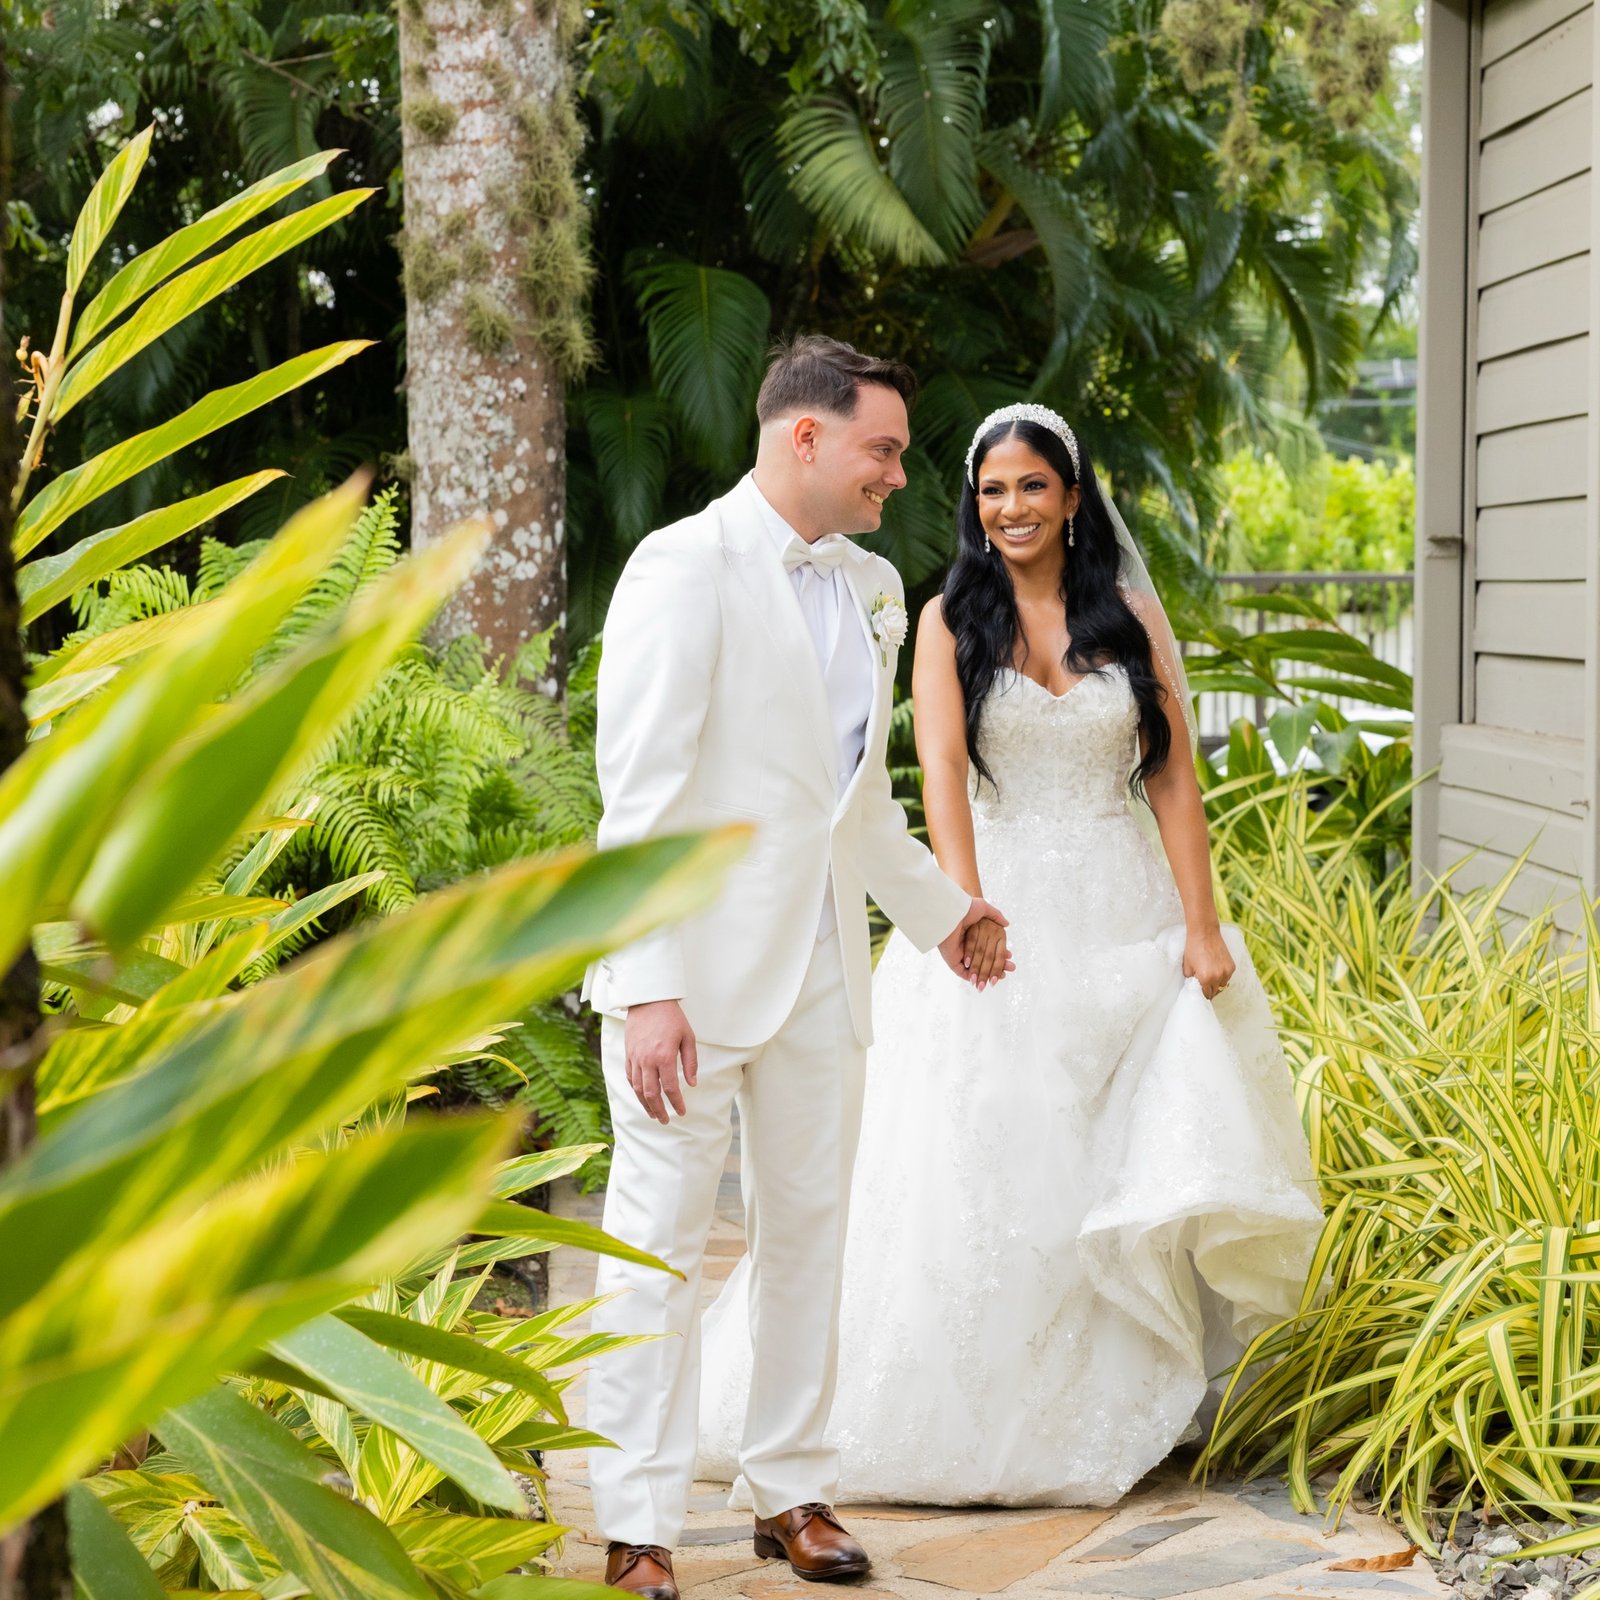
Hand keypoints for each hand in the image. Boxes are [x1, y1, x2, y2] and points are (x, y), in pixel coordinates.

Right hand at [623, 999, 698, 1123]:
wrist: (648, 1000)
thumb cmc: (672, 1017)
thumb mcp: (687, 1037)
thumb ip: (690, 1062)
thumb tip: (692, 1084)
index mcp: (664, 1057)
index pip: (670, 1088)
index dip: (676, 1103)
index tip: (681, 1112)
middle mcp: (647, 1060)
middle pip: (651, 1093)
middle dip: (659, 1110)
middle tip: (666, 1120)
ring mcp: (635, 1058)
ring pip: (637, 1089)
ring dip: (645, 1104)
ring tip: (653, 1114)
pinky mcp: (628, 1054)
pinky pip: (629, 1077)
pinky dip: (635, 1089)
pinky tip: (642, 1096)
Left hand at [937, 896, 1013, 984]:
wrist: (950, 912)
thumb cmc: (965, 908)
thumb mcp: (983, 908)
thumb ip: (996, 916)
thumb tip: (1007, 924)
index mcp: (973, 936)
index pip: (988, 948)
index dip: (1000, 954)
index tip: (1010, 958)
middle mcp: (966, 946)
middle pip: (984, 960)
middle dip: (998, 966)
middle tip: (1011, 969)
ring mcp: (959, 954)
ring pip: (976, 969)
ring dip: (989, 974)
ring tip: (1003, 976)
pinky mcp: (952, 960)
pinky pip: (963, 973)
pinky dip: (975, 977)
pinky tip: (988, 978)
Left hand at [1184, 925, 1234, 1000]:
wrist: (1204, 933)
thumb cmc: (1193, 948)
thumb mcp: (1187, 967)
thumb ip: (1190, 980)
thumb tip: (1193, 989)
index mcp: (1205, 978)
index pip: (1205, 995)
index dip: (1201, 996)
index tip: (1199, 995)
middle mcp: (1217, 977)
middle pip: (1214, 992)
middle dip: (1208, 991)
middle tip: (1203, 987)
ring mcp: (1226, 972)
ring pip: (1221, 986)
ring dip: (1216, 985)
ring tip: (1209, 978)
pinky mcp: (1232, 966)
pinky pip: (1227, 978)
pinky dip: (1222, 977)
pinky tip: (1215, 970)